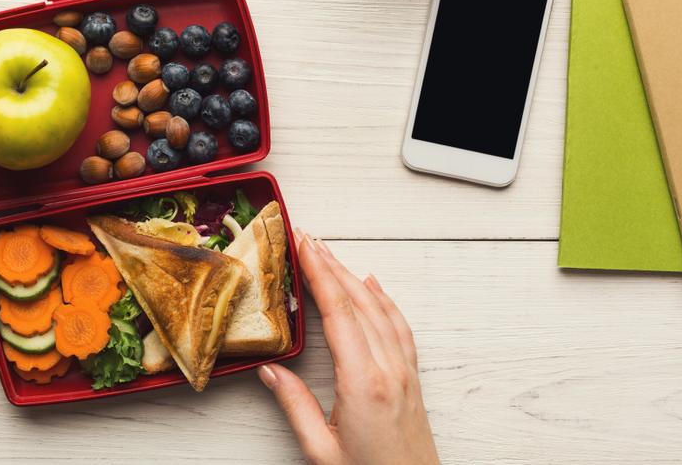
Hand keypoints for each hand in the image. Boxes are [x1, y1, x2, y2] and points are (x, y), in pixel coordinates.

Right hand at [257, 230, 438, 464]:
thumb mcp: (321, 449)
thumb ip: (295, 405)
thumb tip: (270, 369)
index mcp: (363, 382)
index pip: (337, 313)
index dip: (319, 275)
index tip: (304, 246)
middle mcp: (388, 370)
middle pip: (358, 302)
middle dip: (331, 265)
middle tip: (308, 239)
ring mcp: (404, 372)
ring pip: (379, 310)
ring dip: (353, 277)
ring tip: (330, 255)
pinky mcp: (411, 379)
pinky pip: (399, 327)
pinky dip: (384, 300)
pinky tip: (372, 286)